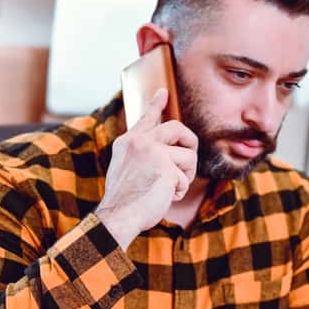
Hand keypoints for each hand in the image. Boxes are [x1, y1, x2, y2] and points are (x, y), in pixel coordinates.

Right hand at [96, 88, 197, 247]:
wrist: (118, 216)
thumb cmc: (124, 201)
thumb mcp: (127, 169)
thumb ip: (143, 155)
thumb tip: (170, 151)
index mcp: (127, 142)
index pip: (147, 118)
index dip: (156, 104)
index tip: (164, 92)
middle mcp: (139, 142)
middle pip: (177, 128)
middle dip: (190, 143)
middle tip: (188, 160)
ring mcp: (153, 151)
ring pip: (188, 156)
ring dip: (185, 176)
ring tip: (170, 188)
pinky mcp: (166, 166)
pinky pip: (185, 177)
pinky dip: (179, 191)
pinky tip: (164, 197)